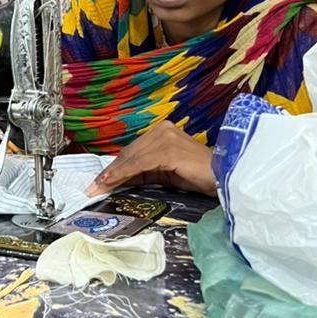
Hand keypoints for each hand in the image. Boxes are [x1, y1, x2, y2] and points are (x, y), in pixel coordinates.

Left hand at [86, 121, 216, 197]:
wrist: (224, 177)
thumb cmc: (199, 177)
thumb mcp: (166, 173)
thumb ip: (146, 171)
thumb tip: (120, 180)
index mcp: (163, 131)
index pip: (133, 150)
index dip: (115, 167)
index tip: (99, 181)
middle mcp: (163, 129)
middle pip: (129, 153)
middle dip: (110, 172)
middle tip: (92, 187)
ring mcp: (166, 137)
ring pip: (132, 158)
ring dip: (113, 175)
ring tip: (98, 188)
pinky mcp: (168, 150)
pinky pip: (140, 164)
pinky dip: (124, 174)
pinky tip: (111, 182)